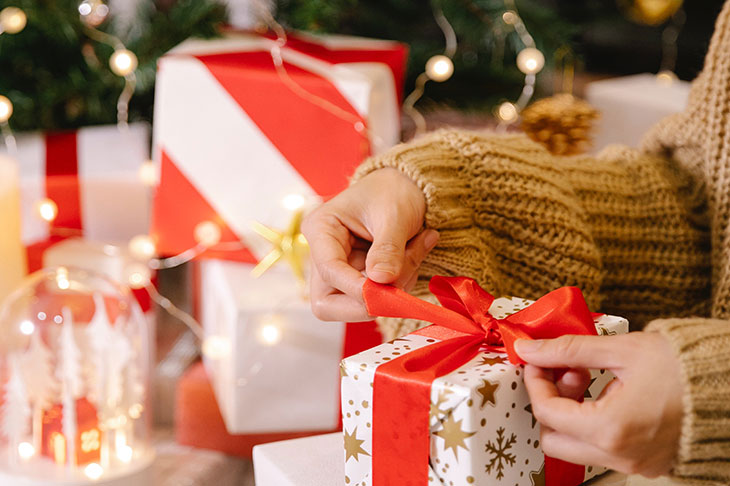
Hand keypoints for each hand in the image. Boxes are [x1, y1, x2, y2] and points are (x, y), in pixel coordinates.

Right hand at [302, 168, 437, 321]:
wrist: (406, 185)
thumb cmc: (394, 191)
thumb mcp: (395, 214)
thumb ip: (388, 248)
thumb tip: (382, 281)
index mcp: (321, 229)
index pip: (329, 270)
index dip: (357, 288)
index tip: (388, 291)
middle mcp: (323, 254)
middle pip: (328, 303)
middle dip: (368, 301)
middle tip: (403, 280)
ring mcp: (340, 271)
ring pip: (355, 305)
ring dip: (392, 289)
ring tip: (417, 249)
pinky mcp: (359, 279)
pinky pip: (377, 298)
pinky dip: (400, 283)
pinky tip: (414, 253)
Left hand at [516, 332, 682, 477]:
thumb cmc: (684, 366)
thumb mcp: (621, 350)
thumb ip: (569, 350)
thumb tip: (532, 349)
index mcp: (611, 428)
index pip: (547, 411)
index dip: (536, 381)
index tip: (540, 360)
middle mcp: (620, 455)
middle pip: (554, 440)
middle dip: (550, 403)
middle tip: (567, 373)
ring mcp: (634, 463)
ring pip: (576, 447)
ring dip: (571, 413)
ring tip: (591, 379)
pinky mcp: (644, 462)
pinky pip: (602, 450)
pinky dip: (592, 424)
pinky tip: (607, 394)